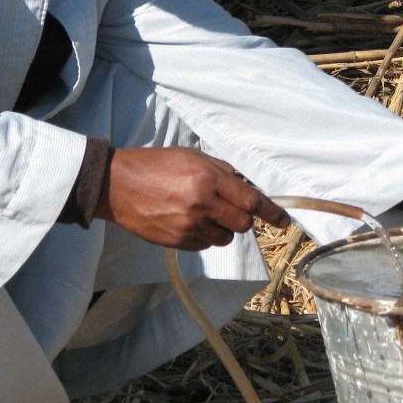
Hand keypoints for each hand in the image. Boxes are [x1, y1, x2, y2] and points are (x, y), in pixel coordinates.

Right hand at [95, 147, 289, 250]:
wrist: (118, 185)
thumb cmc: (157, 165)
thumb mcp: (194, 157)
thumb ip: (224, 172)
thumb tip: (249, 188)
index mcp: (208, 180)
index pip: (252, 201)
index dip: (272, 213)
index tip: (284, 221)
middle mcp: (202, 205)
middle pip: (242, 224)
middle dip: (242, 218)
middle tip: (228, 208)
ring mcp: (189, 226)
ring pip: (225, 238)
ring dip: (223, 228)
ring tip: (204, 213)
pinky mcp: (177, 241)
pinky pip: (205, 245)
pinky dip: (204, 236)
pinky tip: (188, 221)